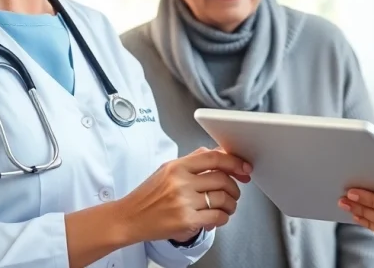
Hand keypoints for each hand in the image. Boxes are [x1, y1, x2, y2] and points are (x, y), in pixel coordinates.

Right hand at [117, 147, 252, 243]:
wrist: (128, 217)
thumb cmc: (148, 195)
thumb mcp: (167, 169)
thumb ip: (193, 160)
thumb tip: (219, 152)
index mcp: (177, 166)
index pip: (214, 158)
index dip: (235, 162)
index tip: (244, 168)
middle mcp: (181, 182)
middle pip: (222, 179)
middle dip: (235, 187)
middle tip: (234, 192)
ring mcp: (183, 202)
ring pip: (223, 199)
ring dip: (231, 204)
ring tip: (228, 206)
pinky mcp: (185, 221)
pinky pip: (217, 217)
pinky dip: (223, 218)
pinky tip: (218, 217)